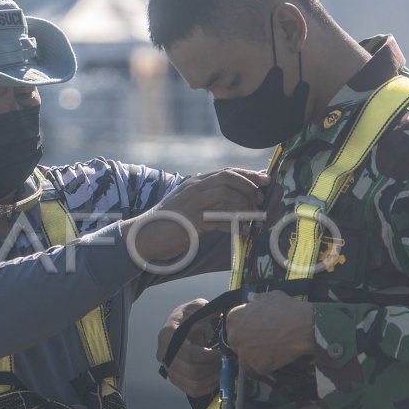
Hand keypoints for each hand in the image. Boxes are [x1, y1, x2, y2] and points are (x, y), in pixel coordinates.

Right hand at [126, 169, 268, 262]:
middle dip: (249, 186)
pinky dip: (234, 225)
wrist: (143, 236)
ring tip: (254, 216)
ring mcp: (191, 203)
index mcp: (195, 183)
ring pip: (225, 194)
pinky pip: (219, 219)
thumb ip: (209, 202)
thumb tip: (237, 203)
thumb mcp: (189, 206)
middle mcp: (193, 188)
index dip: (248, 175)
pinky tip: (242, 232)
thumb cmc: (168, 224)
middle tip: (260, 199)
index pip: (226, 172)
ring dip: (244, 204)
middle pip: (227, 178)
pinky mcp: (190, 221)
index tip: (265, 181)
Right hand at [156, 299, 221, 396]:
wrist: (183, 328)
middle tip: (227, 362)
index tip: (222, 353)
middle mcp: (164, 353)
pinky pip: (193, 390)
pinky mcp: (176, 379)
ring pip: (193, 383)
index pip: (187, 353)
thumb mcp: (198, 307)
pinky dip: (209, 386)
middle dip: (213, 368)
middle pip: (191, 371)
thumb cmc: (191, 317)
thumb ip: (207, 310)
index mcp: (168, 334)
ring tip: (225, 368)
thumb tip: (219, 313)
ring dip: (213, 378)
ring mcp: (169, 368)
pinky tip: (218, 376)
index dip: (207, 356)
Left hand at [224, 291, 314, 375]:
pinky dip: (265, 366)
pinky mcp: (256, 367)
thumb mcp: (270, 297)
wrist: (301, 327)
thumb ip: (257, 299)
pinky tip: (275, 360)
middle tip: (263, 341)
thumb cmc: (286, 309)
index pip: (234, 325)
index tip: (255, 328)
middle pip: (237, 342)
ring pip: (245, 358)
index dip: (245, 327)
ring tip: (270, 352)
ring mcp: (244, 353)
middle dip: (247, 342)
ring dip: (254, 356)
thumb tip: (250, 298)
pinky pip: (257, 369)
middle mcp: (234, 336)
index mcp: (234, 318)